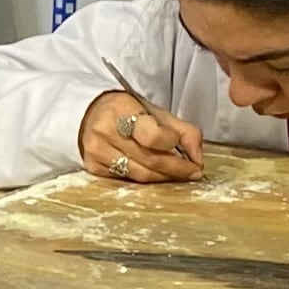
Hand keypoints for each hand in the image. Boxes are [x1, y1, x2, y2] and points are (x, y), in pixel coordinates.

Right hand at [79, 88, 206, 183]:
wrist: (90, 113)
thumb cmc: (127, 111)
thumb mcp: (155, 112)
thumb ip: (182, 131)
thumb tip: (198, 159)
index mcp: (122, 109)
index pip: (153, 135)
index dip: (172, 144)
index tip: (184, 148)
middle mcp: (105, 131)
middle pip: (149, 159)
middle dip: (177, 168)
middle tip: (193, 172)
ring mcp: (96, 151)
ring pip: (139, 174)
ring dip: (164, 177)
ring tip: (178, 175)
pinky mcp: (93, 166)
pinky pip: (126, 179)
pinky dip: (145, 178)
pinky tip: (155, 174)